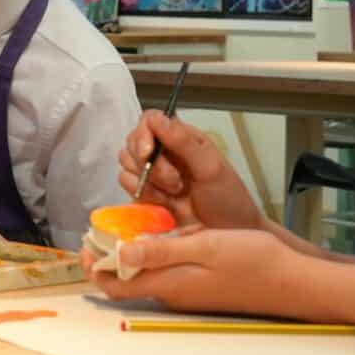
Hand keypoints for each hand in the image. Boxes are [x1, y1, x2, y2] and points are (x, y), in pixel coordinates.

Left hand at [87, 226, 308, 315]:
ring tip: (138, 222)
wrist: (295, 281)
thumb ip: (161, 251)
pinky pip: (169, 272)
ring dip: (137, 251)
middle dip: (111, 255)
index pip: (114, 286)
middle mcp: (174, 294)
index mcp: (170, 284)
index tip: (86, 243)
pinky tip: (171, 232)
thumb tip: (119, 254)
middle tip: (109, 226)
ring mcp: (188, 293)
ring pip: (148, 273)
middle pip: (127, 279)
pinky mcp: (202, 288)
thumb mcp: (204, 246)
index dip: (93, 267)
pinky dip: (159, 253)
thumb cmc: (254, 261)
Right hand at [118, 113, 267, 233]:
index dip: (143, 133)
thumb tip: (157, 118)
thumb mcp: (211, 168)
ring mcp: (152, 174)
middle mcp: (164, 153)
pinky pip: (126, 185)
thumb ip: (183, 141)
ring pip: (126, 164)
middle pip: (133, 142)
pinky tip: (163, 204)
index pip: (150, 120)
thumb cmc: (228, 200)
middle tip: (175, 182)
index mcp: (182, 138)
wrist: (227, 235)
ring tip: (174, 194)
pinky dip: (142, 194)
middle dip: (149, 164)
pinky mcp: (143, 194)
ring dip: (148, 181)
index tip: (148, 152)